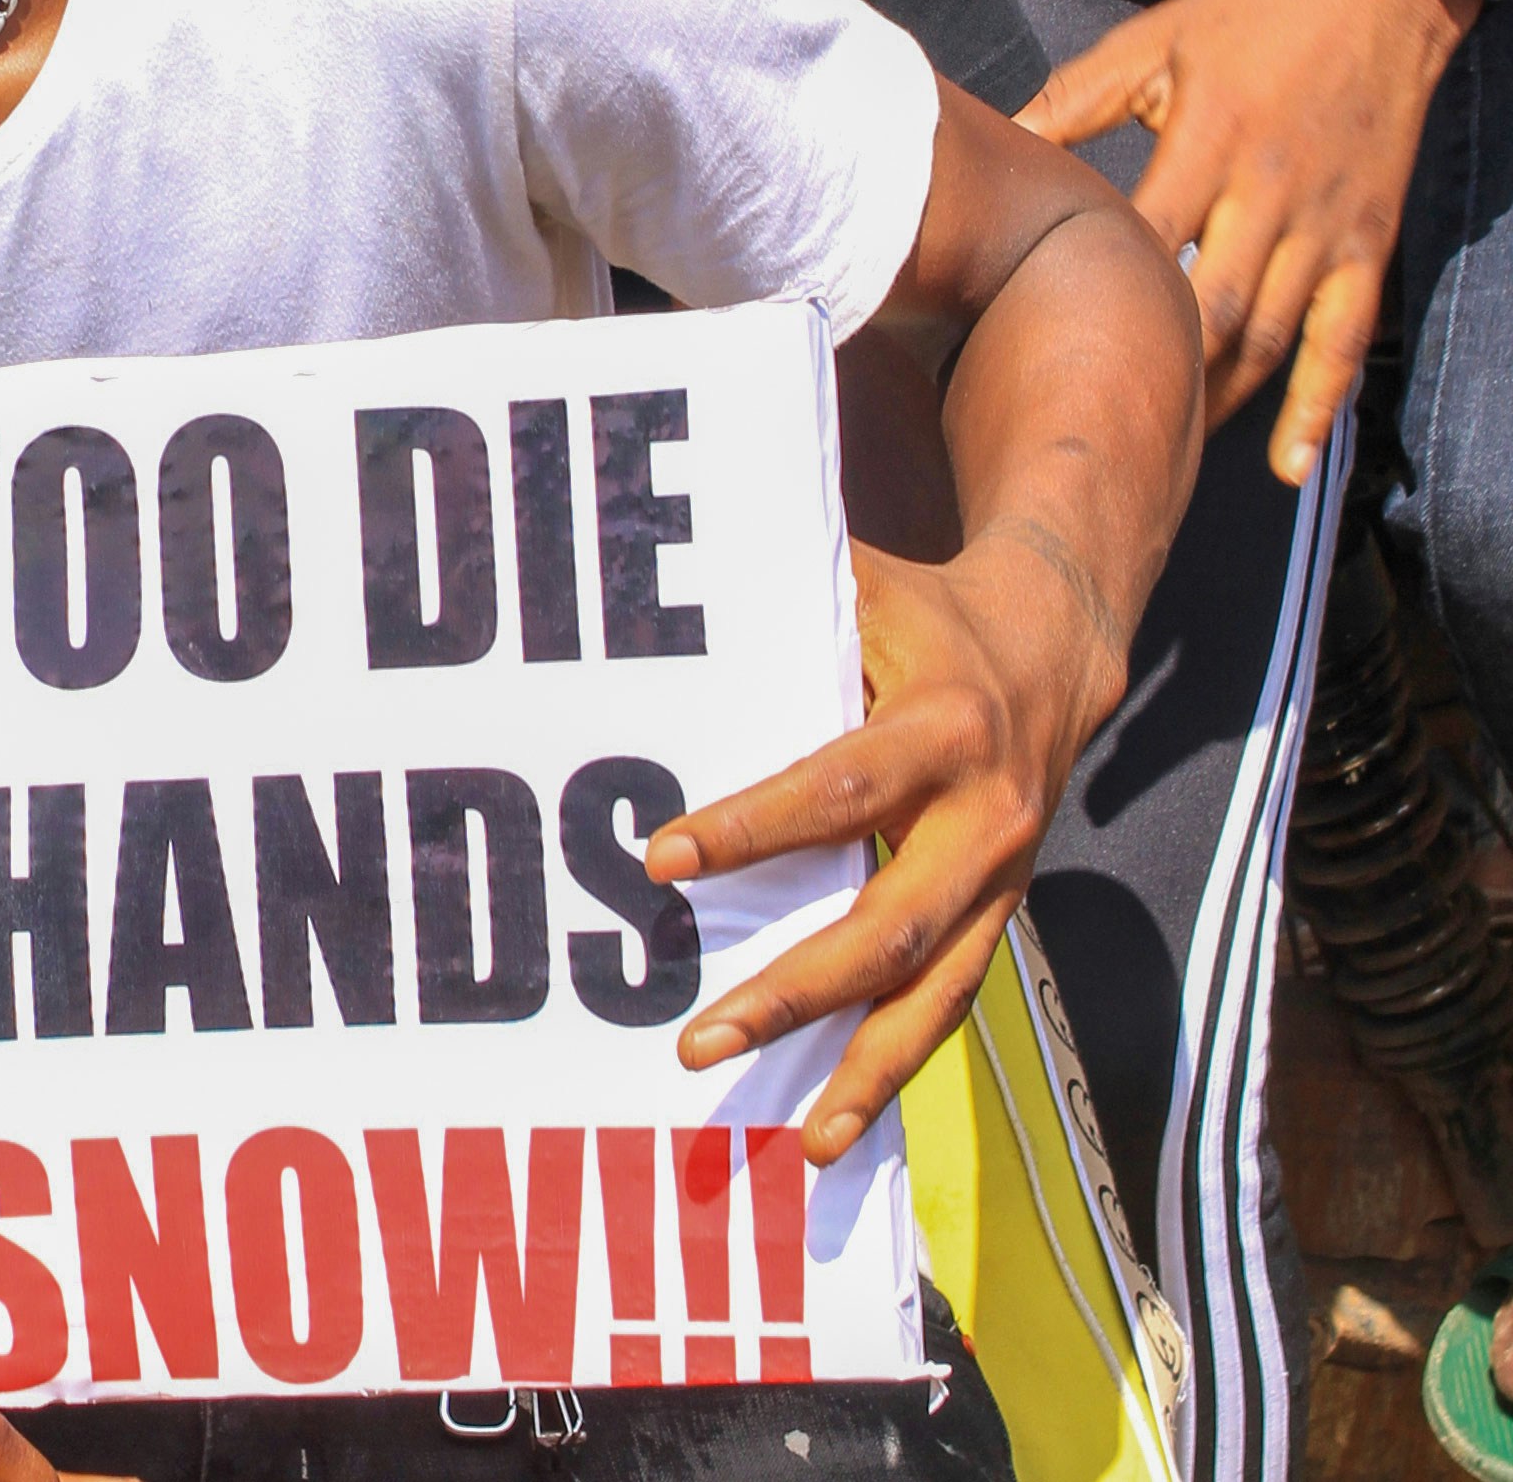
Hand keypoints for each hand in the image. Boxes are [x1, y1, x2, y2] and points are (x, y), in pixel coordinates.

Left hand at [642, 526, 1126, 1166]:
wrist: (1056, 642)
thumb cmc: (925, 612)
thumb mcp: (866, 586)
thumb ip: (788, 598)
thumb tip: (670, 584)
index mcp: (944, 729)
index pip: (837, 789)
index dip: (753, 828)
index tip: (662, 861)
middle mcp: (984, 820)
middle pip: (887, 926)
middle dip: (795, 989)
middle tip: (699, 1036)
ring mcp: (1001, 882)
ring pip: (932, 996)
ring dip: (859, 1069)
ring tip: (793, 1136)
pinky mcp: (998, 918)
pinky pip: (947, 1007)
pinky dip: (893, 1072)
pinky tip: (835, 1130)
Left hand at [1021, 0, 1477, 485]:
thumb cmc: (1247, 17)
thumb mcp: (1149, 44)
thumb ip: (1073, 101)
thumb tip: (997, 145)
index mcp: (1207, 142)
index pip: (1144, 239)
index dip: (1098, 296)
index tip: (1037, 347)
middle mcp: (1270, 194)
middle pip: (1209, 307)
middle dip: (1157, 371)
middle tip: (1096, 427)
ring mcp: (1325, 227)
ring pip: (1270, 338)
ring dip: (1218, 400)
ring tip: (1164, 451)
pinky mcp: (1368, 245)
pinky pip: (1344, 341)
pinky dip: (1319, 408)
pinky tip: (1289, 465)